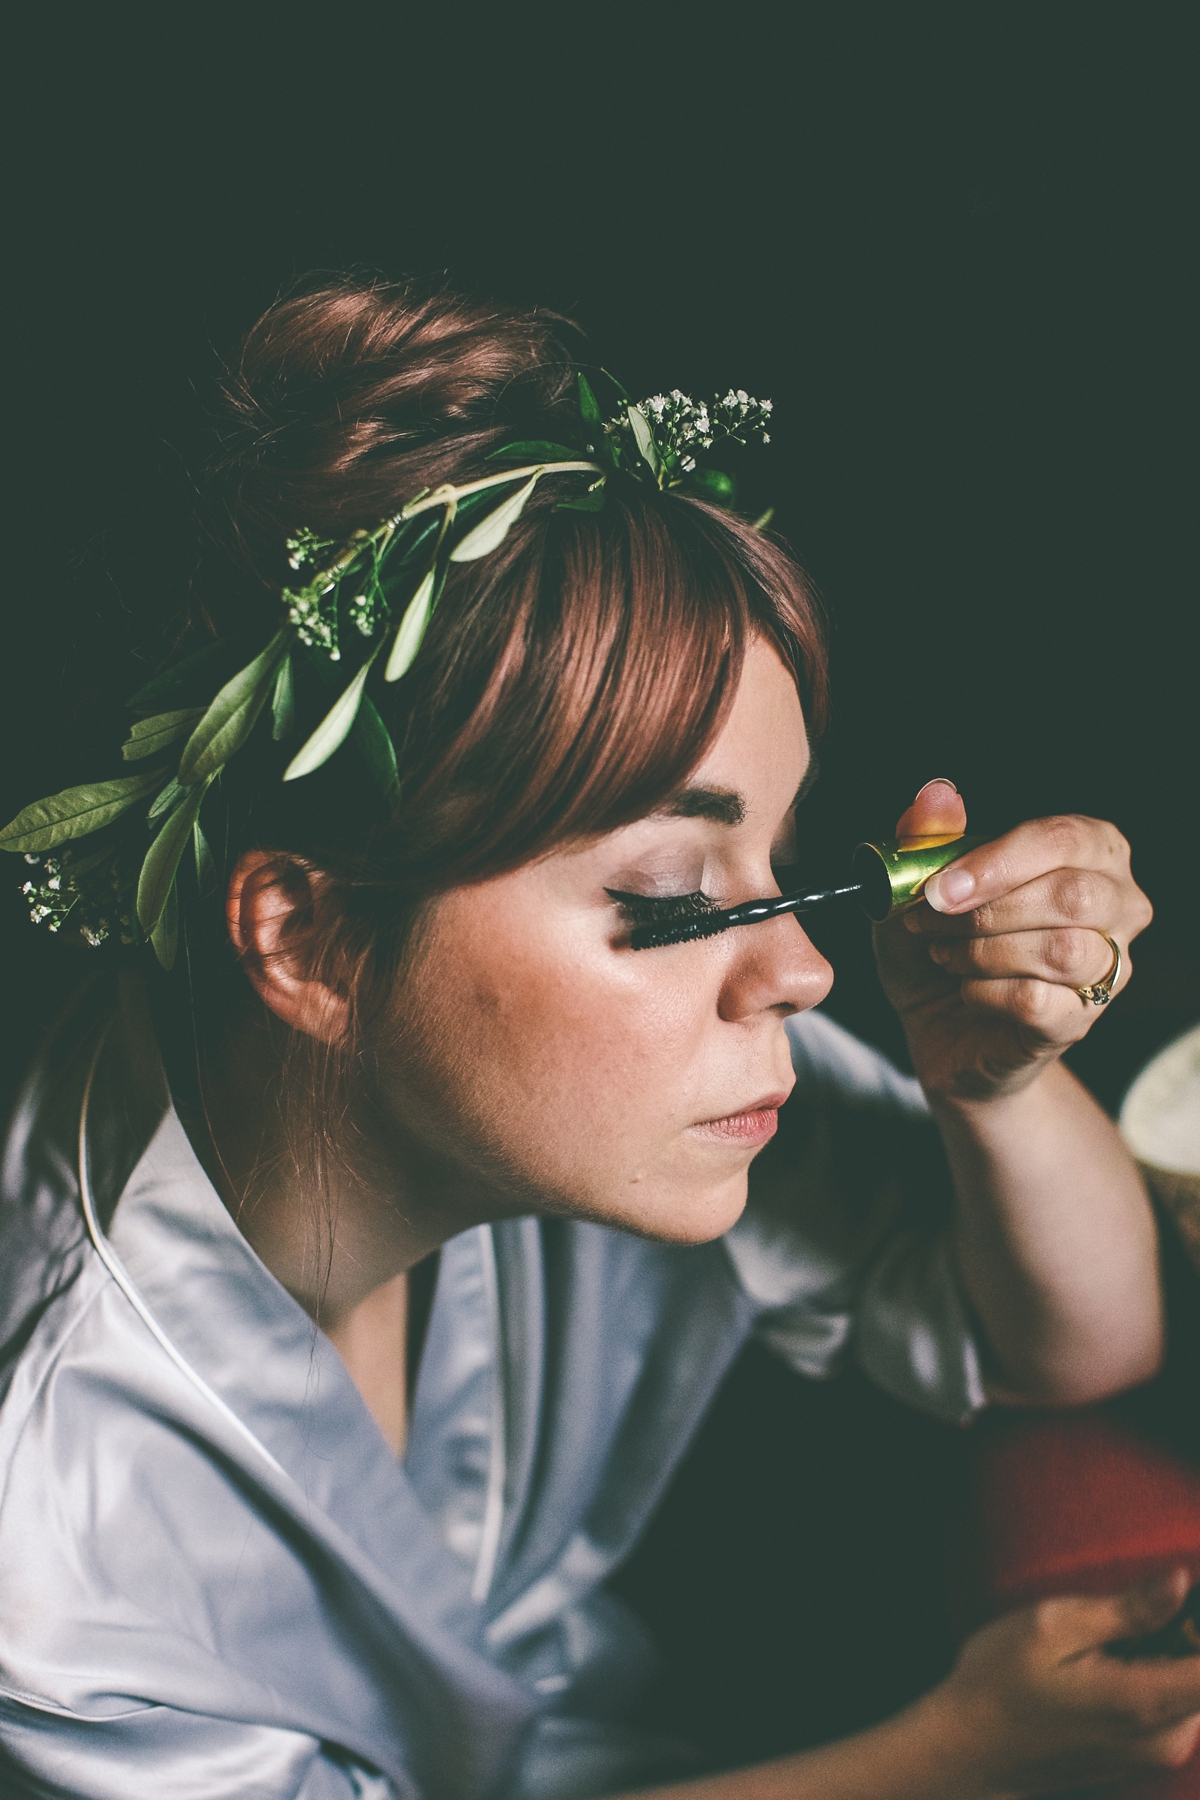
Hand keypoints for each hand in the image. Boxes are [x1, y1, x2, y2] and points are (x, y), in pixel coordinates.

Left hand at [873, 780, 1151, 1099]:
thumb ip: (929, 839)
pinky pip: (1036, 1001)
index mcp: (1091, 852)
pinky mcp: (1079, 1021)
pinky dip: (983, 993)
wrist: (940, 1027)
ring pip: (1061, 951)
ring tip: (944, 953)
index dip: (998, 861)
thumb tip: (937, 794)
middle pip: (1072, 895)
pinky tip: (965, 990)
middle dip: (987, 909)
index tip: (940, 886)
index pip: (1064, 839)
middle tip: (930, 921)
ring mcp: (1107, 968)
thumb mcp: (921, 887)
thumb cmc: (944, 942)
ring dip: (981, 951)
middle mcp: (1118, 905)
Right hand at [921, 1570, 1199, 1793]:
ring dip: (1159, 1657)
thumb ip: (1126, 1609)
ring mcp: (1153, 1755)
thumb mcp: (1053, 1627)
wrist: (968, 1748)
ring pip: (1187, 1690)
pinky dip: (1147, 1678)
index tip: (1170, 1598)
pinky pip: (1169, 1707)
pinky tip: (1098, 1671)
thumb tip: (1181, 1582)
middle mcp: (1163, 1739)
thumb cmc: (1001, 1682)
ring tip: (1099, 1647)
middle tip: (1118, 1618)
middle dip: (1177, 1635)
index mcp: (1145, 1701)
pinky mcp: (1142, 1760)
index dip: (1198, 1622)